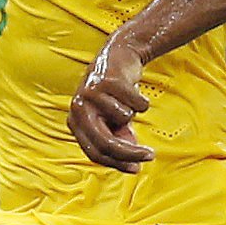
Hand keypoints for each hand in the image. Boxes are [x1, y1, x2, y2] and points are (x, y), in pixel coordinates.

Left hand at [69, 33, 152, 171]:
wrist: (119, 56)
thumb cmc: (114, 93)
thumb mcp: (114, 120)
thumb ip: (120, 140)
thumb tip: (134, 165)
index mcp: (75, 122)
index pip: (94, 153)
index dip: (117, 164)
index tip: (137, 168)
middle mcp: (78, 109)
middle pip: (105, 142)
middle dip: (130, 153)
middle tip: (150, 156)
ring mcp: (90, 94)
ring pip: (124, 118)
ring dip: (133, 112)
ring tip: (129, 100)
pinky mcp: (107, 81)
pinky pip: (135, 103)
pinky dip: (141, 100)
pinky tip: (133, 89)